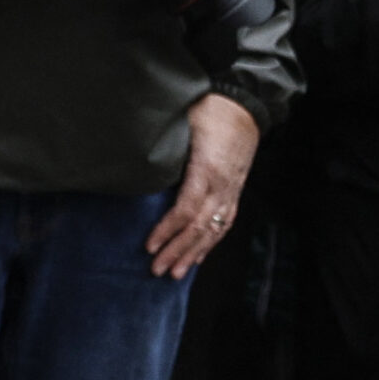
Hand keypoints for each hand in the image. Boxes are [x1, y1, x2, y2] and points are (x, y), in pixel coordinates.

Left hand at [145, 92, 258, 279]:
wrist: (245, 106)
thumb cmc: (211, 110)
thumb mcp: (184, 121)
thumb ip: (165, 145)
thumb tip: (134, 157)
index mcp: (207, 169)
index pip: (186, 209)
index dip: (168, 230)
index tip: (149, 245)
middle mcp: (222, 186)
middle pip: (199, 227)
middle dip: (177, 250)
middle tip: (156, 269)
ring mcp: (231, 191)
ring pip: (213, 230)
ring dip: (193, 254)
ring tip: (174, 273)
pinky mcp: (235, 193)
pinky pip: (224, 224)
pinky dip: (210, 244)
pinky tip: (197, 258)